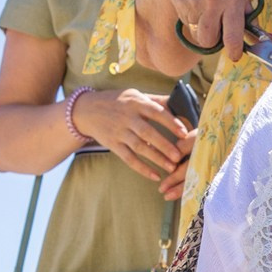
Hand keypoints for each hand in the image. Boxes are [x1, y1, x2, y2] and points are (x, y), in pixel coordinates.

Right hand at [72, 87, 195, 190]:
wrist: (86, 110)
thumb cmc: (117, 102)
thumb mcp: (134, 95)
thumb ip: (155, 101)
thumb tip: (179, 103)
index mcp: (135, 102)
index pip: (156, 112)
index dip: (171, 122)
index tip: (184, 133)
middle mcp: (127, 117)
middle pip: (148, 132)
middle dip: (164, 145)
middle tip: (179, 156)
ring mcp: (118, 132)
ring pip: (139, 147)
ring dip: (156, 158)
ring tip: (171, 168)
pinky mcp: (112, 144)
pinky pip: (128, 159)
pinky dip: (142, 168)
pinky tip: (155, 176)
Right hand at [164, 0, 252, 60]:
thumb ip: (247, 16)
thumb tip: (262, 41)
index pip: (233, 37)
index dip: (234, 51)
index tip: (234, 56)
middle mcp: (213, 0)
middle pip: (209, 42)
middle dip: (213, 39)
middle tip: (216, 25)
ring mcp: (194, 0)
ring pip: (197, 33)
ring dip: (201, 27)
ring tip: (205, 6)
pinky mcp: (179, 0)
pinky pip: (186, 21)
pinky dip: (191, 16)